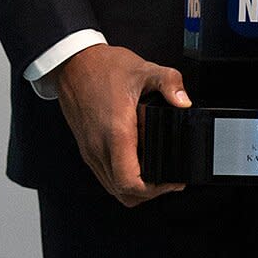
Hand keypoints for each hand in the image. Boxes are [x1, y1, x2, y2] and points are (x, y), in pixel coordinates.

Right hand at [56, 43, 189, 206]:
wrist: (73, 64)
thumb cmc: (103, 68)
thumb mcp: (144, 69)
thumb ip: (169, 82)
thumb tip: (184, 101)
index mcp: (115, 133)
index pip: (130, 182)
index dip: (155, 189)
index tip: (172, 180)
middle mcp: (98, 147)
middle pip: (123, 193)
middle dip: (149, 193)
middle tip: (168, 179)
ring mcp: (90, 150)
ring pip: (112, 188)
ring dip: (135, 187)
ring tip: (156, 173)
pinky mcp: (87, 148)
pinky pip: (105, 175)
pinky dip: (122, 177)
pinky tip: (137, 161)